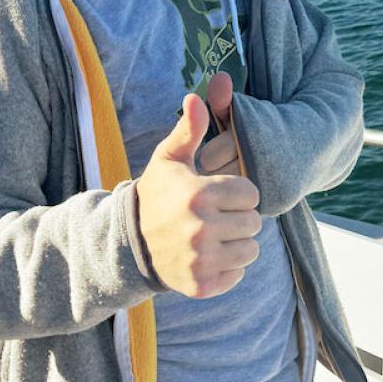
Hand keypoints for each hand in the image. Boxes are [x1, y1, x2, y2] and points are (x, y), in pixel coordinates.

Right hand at [136, 92, 261, 297]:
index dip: (238, 193)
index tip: (219, 195)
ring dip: (237, 244)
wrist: (128, 242)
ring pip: (250, 250)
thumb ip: (189, 129)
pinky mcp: (201, 285)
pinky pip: (237, 275)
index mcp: (199, 194)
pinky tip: (207, 257)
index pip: (251, 194)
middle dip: (239, 219)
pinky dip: (227, 269)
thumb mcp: (169, 159)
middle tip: (216, 217)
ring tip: (213, 237)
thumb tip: (197, 96)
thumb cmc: (157, 195)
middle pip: (254, 223)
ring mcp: (201, 259)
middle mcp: (201, 228)